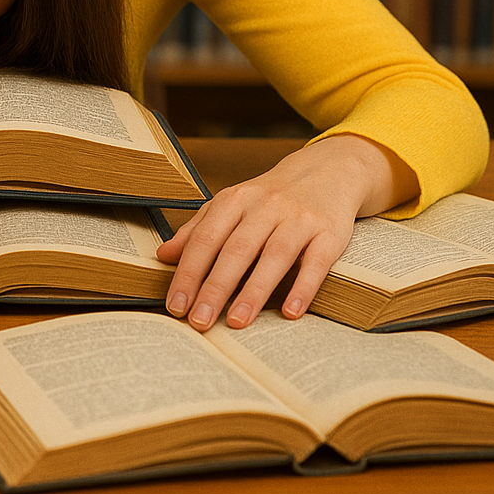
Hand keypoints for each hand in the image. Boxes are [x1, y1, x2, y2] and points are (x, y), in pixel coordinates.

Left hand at [156, 134, 417, 330]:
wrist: (327, 171)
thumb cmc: (270, 197)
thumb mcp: (231, 204)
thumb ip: (198, 229)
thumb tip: (163, 255)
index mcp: (235, 200)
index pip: (206, 239)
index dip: (189, 273)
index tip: (176, 305)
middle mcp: (266, 206)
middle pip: (236, 250)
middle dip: (215, 288)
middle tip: (199, 321)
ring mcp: (299, 218)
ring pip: (274, 256)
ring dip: (253, 291)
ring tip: (236, 322)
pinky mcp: (330, 233)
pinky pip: (316, 262)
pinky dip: (303, 287)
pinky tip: (289, 312)